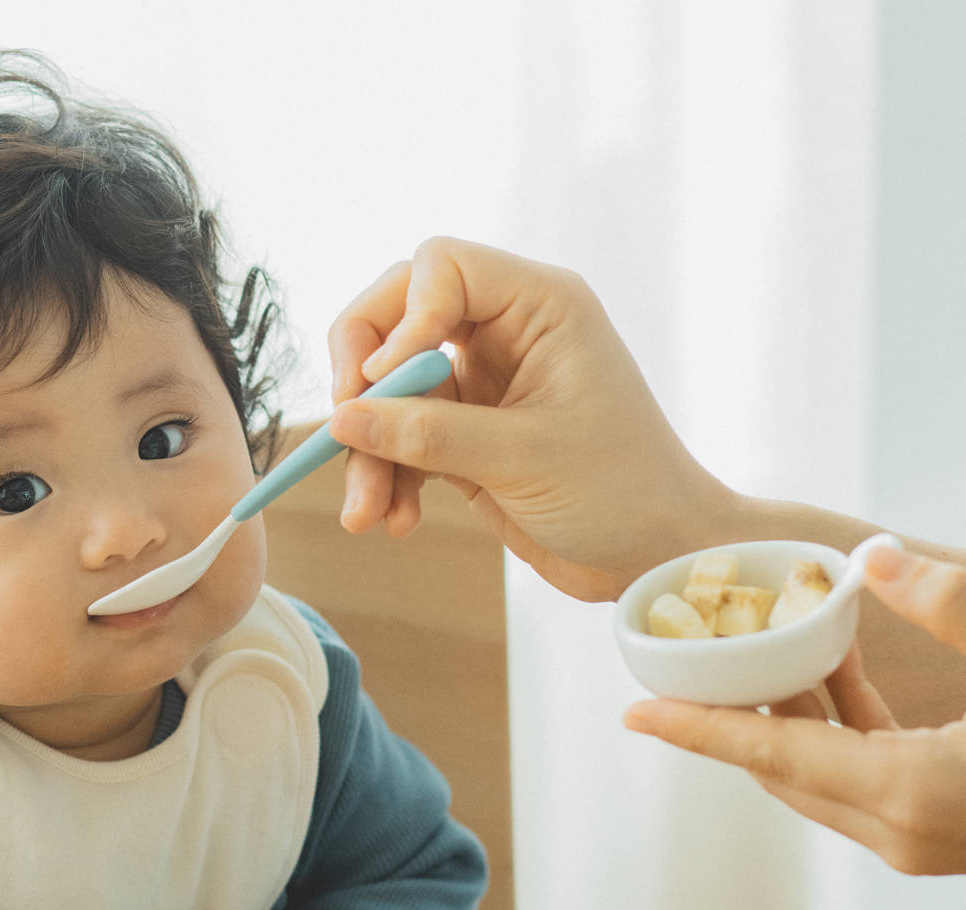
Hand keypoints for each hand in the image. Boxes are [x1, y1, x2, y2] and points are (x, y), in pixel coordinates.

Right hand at [327, 237, 733, 600]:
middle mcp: (505, 332)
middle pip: (396, 321)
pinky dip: (391, 478)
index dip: (398, 318)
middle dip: (362, 382)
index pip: (440, 267)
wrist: (656, 555)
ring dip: (369, 452)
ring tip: (364, 515)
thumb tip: (341, 418)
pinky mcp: (467, 435)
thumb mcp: (522, 458)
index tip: (380, 381)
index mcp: (539, 306)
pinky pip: (404, 439)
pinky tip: (395, 521)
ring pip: (392, 393)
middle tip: (339, 431)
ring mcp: (482, 384)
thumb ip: (428, 433)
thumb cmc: (621, 492)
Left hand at [623, 545, 965, 874]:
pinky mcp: (937, 830)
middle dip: (732, 711)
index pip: (770, 754)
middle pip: (781, 765)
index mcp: (905, 794)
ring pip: (819, 772)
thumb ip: (946, 608)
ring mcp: (918, 839)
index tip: (635, 713)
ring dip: (792, 710)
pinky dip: (841, 726)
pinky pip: (860, 775)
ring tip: (767, 645)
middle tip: (691, 660)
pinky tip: (837, 670)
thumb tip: (875, 559)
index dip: (696, 728)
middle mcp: (899, 830)